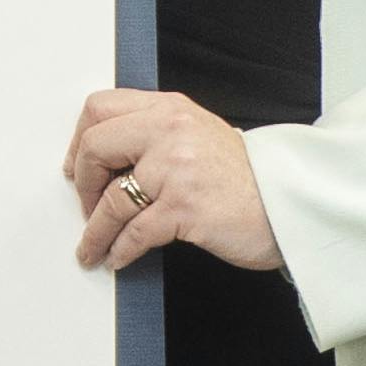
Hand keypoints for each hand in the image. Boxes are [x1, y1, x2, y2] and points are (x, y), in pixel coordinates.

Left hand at [68, 91, 278, 271]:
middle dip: (82, 185)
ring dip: (94, 231)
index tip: (77, 165)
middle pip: (96, 148)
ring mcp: (177, 169)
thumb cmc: (246, 176)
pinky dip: (119, 250)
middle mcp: (170, 131)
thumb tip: (106, 162)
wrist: (288, 202)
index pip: (100, 108)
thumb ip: (156, 136)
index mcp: (170, 109)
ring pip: (111, 200)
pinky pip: (133, 233)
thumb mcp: (198, 135)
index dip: (79, 140)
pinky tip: (118, 257)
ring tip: (92, 247)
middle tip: (85, 206)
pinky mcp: (184, 208)